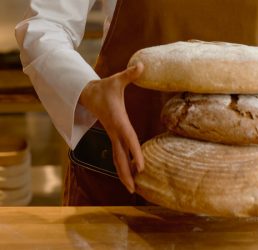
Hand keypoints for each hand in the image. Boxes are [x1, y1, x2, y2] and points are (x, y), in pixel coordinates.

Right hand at [79, 62, 144, 192]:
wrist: (87, 93)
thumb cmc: (104, 87)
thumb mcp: (116, 79)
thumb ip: (129, 74)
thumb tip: (142, 65)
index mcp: (118, 121)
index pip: (128, 139)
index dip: (135, 152)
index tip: (142, 167)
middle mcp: (115, 131)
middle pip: (121, 156)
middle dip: (126, 173)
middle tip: (134, 190)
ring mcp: (112, 135)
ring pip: (117, 158)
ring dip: (123, 173)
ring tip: (131, 188)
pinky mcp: (112, 135)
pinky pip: (117, 153)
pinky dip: (122, 165)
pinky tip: (129, 174)